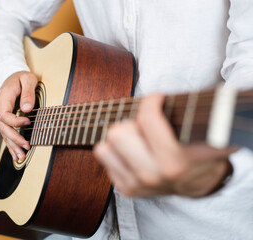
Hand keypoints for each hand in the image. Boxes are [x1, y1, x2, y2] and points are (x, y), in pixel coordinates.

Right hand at [0, 71, 36, 161]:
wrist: (12, 77)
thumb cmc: (21, 77)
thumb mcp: (27, 79)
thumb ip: (28, 92)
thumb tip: (27, 109)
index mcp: (2, 98)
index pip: (5, 115)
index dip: (15, 121)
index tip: (28, 121)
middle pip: (3, 127)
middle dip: (15, 138)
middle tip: (27, 146)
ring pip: (4, 134)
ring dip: (12, 146)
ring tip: (21, 157)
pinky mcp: (3, 120)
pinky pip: (6, 134)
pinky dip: (10, 145)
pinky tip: (15, 156)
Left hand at [93, 93, 235, 197]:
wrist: (196, 182)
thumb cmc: (199, 150)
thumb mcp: (207, 131)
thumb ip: (204, 117)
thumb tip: (204, 100)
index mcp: (175, 162)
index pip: (147, 119)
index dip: (152, 101)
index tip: (158, 98)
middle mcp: (152, 175)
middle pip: (116, 133)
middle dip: (130, 121)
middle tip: (143, 122)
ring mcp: (136, 184)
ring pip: (103, 146)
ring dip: (118, 136)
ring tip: (135, 135)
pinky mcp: (125, 188)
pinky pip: (103, 157)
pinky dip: (114, 149)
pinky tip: (131, 149)